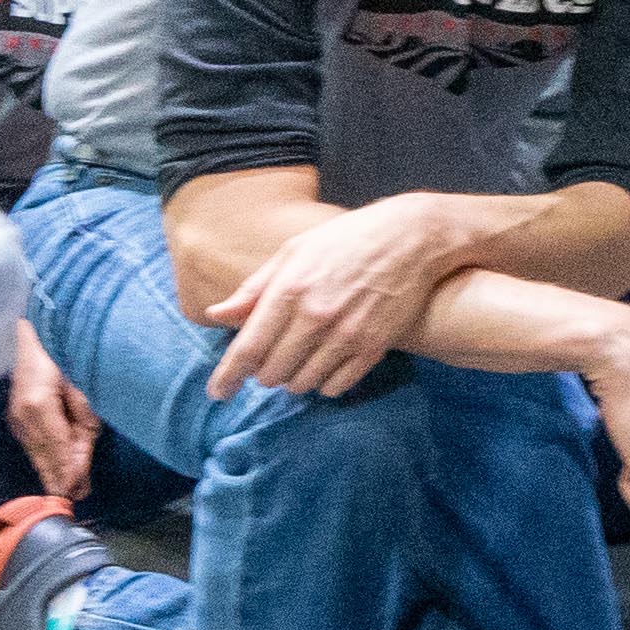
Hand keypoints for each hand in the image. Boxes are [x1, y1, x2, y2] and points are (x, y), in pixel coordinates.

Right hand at [4, 321, 97, 499]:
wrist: (34, 330)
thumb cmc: (64, 350)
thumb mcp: (82, 381)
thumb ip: (83, 414)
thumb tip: (83, 446)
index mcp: (39, 405)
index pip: (58, 446)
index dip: (68, 470)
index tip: (77, 491)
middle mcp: (23, 415)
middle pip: (44, 454)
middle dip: (59, 478)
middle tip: (75, 500)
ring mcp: (16, 415)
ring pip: (36, 451)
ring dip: (51, 471)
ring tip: (67, 492)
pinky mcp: (15, 414)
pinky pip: (32, 442)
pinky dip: (43, 458)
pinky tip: (52, 472)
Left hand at [198, 200, 465, 397]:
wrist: (412, 238)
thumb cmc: (346, 240)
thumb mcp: (295, 251)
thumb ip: (254, 288)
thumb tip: (217, 315)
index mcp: (290, 289)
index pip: (248, 347)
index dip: (228, 375)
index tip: (218, 392)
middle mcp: (316, 316)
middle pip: (272, 371)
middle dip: (264, 372)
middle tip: (270, 361)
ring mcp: (347, 334)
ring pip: (302, 383)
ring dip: (293, 379)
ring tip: (298, 361)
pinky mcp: (374, 346)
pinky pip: (336, 386)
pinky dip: (324, 383)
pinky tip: (325, 366)